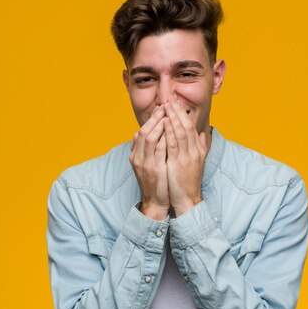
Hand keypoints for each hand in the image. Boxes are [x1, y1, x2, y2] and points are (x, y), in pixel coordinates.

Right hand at [129, 106, 169, 220]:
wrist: (154, 201)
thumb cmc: (153, 181)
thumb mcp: (144, 163)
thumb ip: (140, 148)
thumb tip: (135, 132)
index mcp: (135, 155)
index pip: (142, 131)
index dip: (151, 119)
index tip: (161, 108)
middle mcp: (138, 157)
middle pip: (144, 131)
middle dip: (155, 118)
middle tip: (165, 106)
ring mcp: (145, 163)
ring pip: (150, 138)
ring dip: (159, 125)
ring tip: (168, 114)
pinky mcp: (155, 169)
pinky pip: (159, 150)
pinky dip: (164, 139)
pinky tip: (171, 131)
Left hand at [163, 100, 207, 215]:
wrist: (187, 199)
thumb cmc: (188, 181)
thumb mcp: (196, 162)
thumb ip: (198, 147)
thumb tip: (199, 133)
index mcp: (198, 150)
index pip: (191, 127)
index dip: (183, 114)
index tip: (176, 103)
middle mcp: (194, 151)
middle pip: (187, 126)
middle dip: (178, 111)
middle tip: (171, 98)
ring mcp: (187, 157)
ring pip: (181, 132)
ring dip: (173, 117)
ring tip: (166, 105)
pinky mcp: (179, 163)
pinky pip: (174, 143)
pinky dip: (170, 131)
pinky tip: (165, 122)